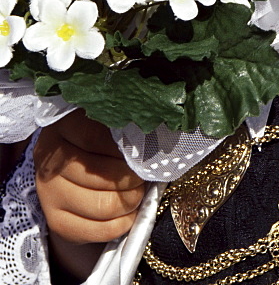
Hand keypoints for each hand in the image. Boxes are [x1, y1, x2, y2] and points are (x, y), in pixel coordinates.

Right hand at [34, 110, 144, 276]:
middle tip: (144, 176)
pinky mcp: (57, 222)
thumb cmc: (100, 141)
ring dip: (130, 201)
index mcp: (61, 128)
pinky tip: (129, 213)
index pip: (95, 138)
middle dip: (131, 179)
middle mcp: (49, 162)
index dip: (124, 148)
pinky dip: (121, 224)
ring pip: (101, 206)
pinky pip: (96, 230)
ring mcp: (49, 195)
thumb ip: (123, 130)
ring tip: (139, 192)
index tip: (143, 151)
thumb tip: (151, 143)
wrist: (74, 172)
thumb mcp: (107, 125)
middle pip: (99, 175)